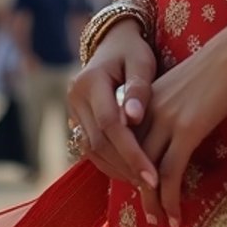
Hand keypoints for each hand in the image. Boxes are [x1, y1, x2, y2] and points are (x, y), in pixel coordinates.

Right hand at [67, 21, 158, 187]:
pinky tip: (131, 172)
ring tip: (145, 182)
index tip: (153, 174)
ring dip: (118, 169)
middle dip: (126, 165)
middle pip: (98, 142)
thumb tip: (134, 118)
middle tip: (153, 184)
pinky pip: (92, 148)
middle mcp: (75, 98)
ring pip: (92, 150)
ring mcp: (72, 110)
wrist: (112, 42)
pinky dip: (111, 163)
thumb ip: (139, 88)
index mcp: (90, 81)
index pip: (109, 124)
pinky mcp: (77, 120)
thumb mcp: (141, 62)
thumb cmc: (133, 51)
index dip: (130, 152)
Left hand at [137, 20, 226, 226]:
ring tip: (160, 222)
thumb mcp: (180, 89)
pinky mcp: (187, 130)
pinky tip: (176, 215)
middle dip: (137, 191)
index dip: (130, 171)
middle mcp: (147, 111)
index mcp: (143, 99)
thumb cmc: (214, 70)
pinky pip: (171, 173)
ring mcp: (165, 120)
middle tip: (147, 214)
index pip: (126, 143)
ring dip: (152, 202)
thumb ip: (167, 110)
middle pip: (131, 160)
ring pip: (147, 171)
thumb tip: (169, 138)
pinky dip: (170, 198)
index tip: (140, 190)